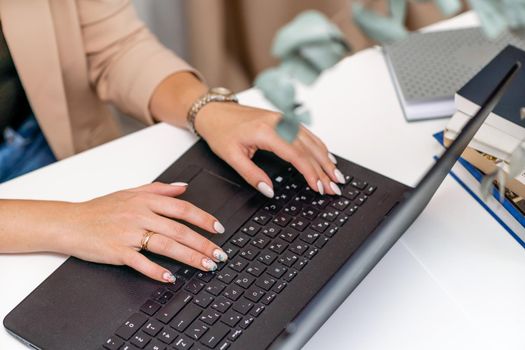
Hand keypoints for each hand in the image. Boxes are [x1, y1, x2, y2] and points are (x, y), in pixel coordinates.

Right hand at [56, 182, 227, 282]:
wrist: (71, 222)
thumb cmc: (100, 209)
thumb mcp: (130, 192)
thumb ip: (159, 189)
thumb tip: (184, 187)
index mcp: (145, 201)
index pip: (182, 209)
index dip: (203, 219)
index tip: (218, 229)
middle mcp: (140, 215)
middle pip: (179, 230)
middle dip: (203, 243)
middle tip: (220, 254)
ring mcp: (129, 234)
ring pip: (166, 246)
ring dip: (190, 257)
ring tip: (206, 265)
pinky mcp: (118, 251)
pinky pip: (141, 262)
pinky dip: (157, 271)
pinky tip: (171, 277)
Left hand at [195, 102, 345, 196]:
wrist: (214, 111)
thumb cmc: (220, 130)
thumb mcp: (231, 157)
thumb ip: (252, 175)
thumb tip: (269, 190)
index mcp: (267, 132)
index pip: (296, 156)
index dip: (310, 173)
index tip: (319, 187)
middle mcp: (279, 123)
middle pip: (309, 149)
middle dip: (324, 170)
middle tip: (335, 187)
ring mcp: (283, 119)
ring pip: (312, 141)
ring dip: (326, 159)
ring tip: (336, 176)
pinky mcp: (283, 120)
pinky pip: (307, 134)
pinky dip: (319, 147)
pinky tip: (326, 156)